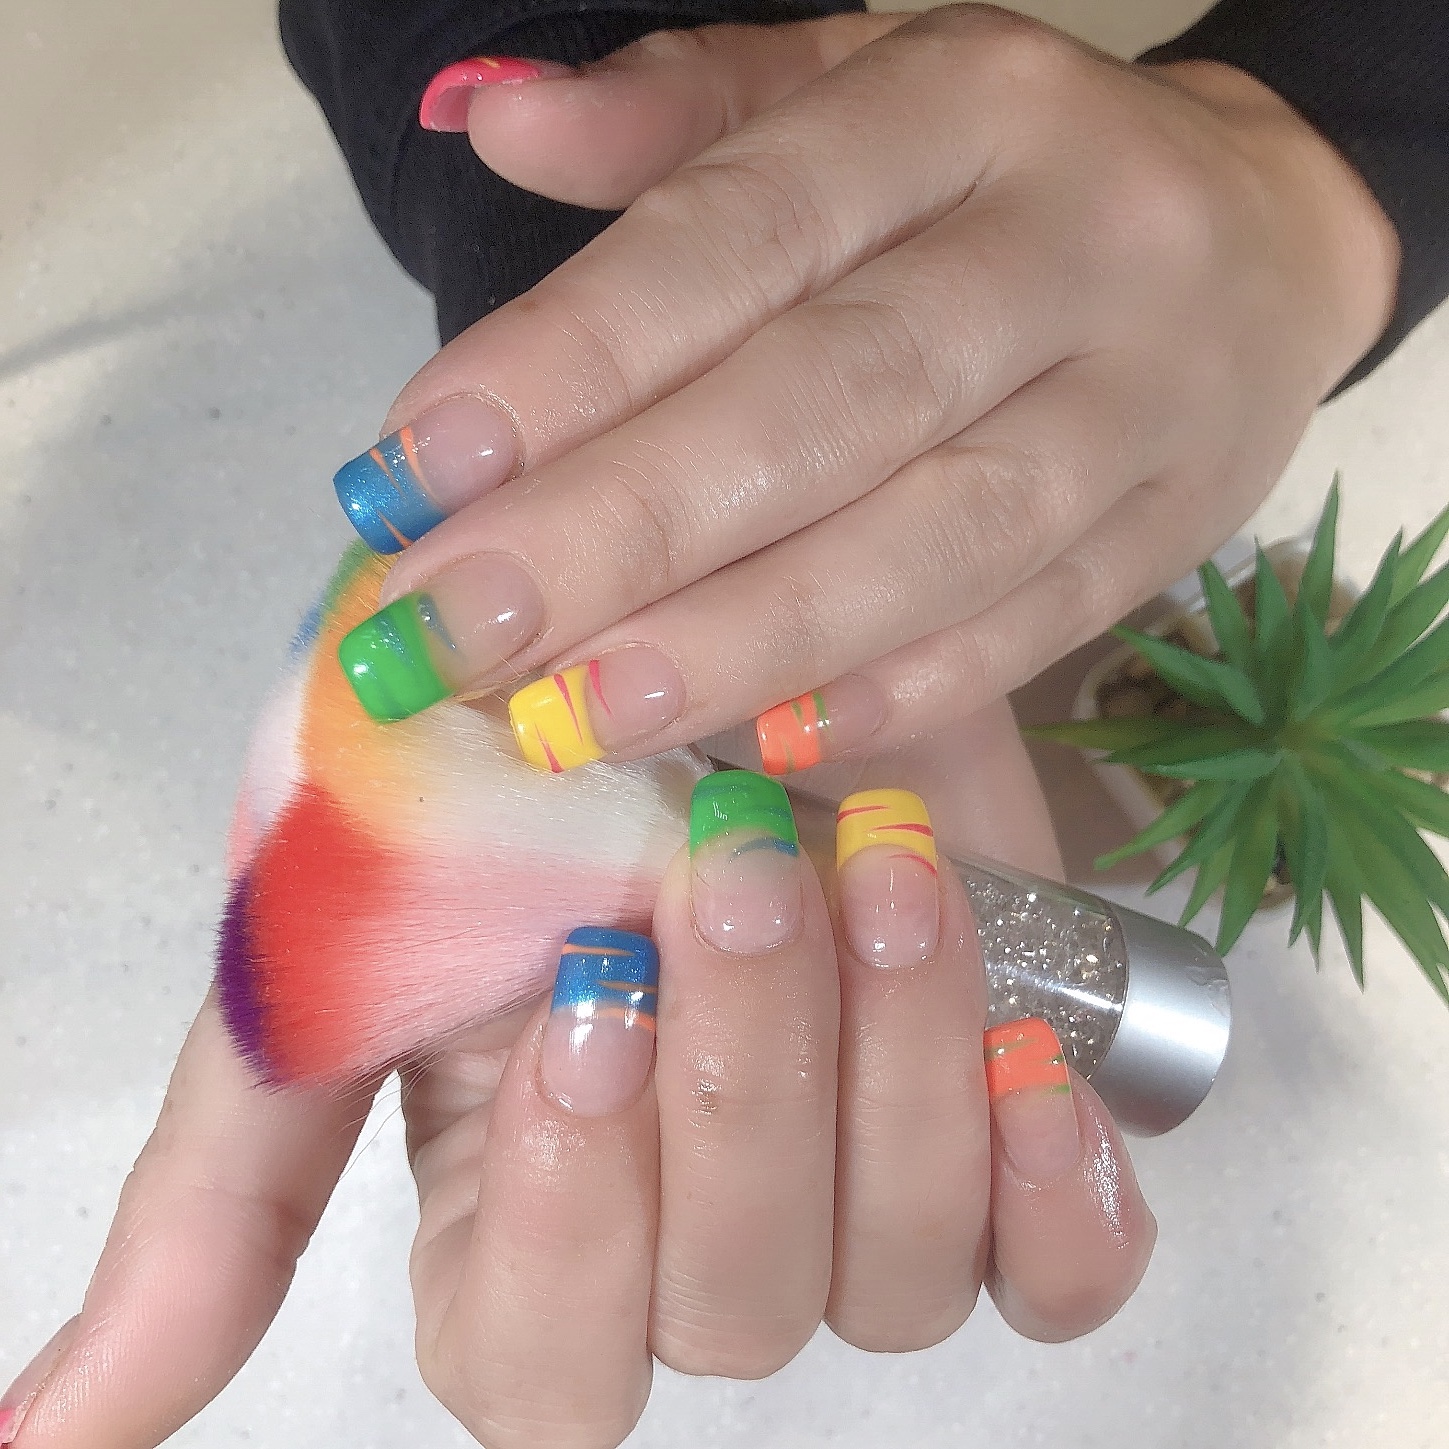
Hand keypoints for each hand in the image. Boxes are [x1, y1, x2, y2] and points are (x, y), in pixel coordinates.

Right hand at [2, 714, 1154, 1448]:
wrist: (698, 643)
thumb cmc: (505, 776)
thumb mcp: (340, 937)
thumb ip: (228, 1169)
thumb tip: (53, 1432)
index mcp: (522, 1218)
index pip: (537, 1362)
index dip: (563, 1225)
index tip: (576, 1009)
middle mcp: (696, 1237)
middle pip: (735, 1311)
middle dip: (742, 1087)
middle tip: (731, 867)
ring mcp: (863, 1201)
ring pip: (900, 1276)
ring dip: (894, 1076)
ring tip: (881, 872)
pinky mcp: (996, 1137)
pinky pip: (1063, 1268)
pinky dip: (1056, 1195)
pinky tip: (1027, 1066)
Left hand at [334, 4, 1397, 777]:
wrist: (1261, 240)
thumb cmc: (1005, 174)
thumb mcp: (853, 91)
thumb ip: (678, 116)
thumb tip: (488, 118)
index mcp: (960, 104)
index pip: (739, 235)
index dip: (574, 359)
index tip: (418, 472)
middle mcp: (1070, 243)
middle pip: (828, 402)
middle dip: (624, 529)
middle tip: (456, 633)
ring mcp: (1142, 401)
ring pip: (936, 539)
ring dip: (746, 639)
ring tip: (579, 713)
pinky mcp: (1174, 532)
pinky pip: (1031, 629)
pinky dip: (895, 695)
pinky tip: (764, 744)